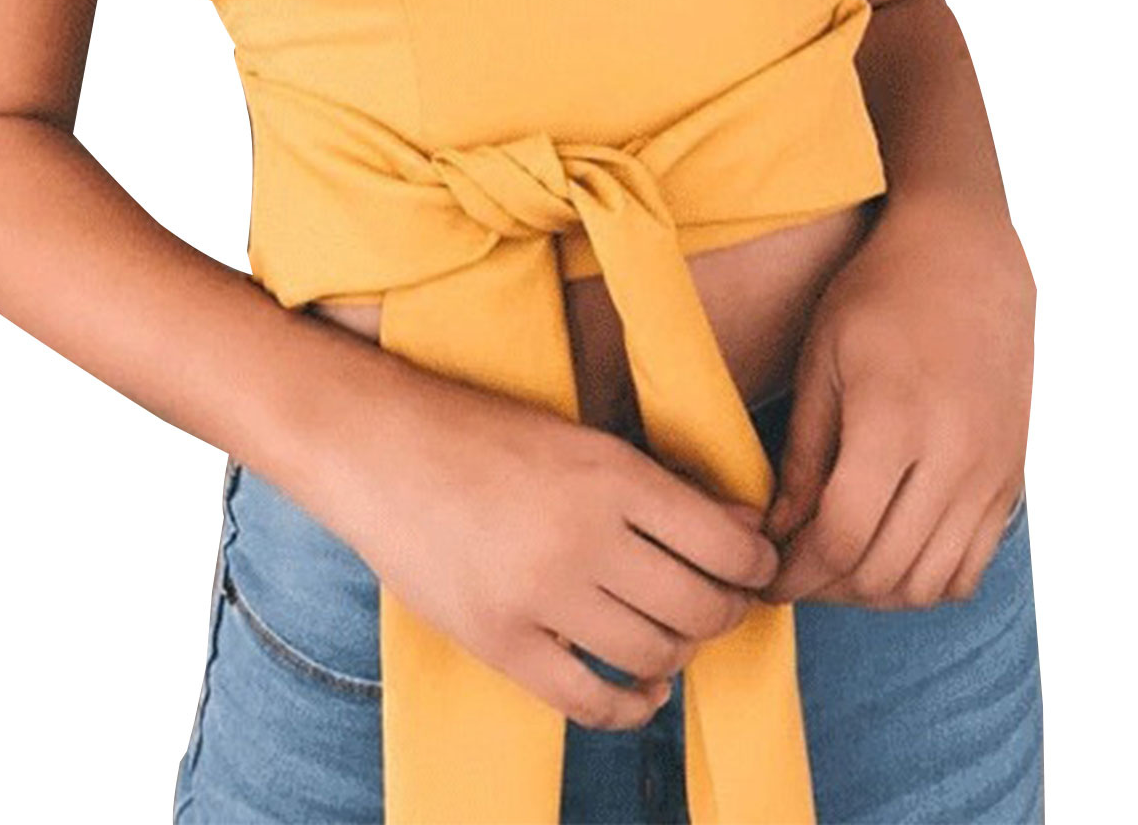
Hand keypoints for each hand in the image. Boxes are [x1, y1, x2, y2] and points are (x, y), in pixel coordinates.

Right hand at [344, 368, 781, 729]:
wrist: (381, 446)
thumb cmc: (488, 432)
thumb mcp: (584, 438)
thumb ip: (665, 486)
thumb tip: (747, 529)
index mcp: (612, 474)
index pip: (726, 544)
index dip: (756, 565)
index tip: (754, 567)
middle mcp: (583, 536)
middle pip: (701, 607)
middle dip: (727, 611)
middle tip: (721, 603)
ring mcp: (539, 595)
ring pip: (655, 654)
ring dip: (681, 653)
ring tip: (674, 633)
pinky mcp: (499, 640)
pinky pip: (591, 700)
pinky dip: (632, 704)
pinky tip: (642, 688)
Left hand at [756, 192, 1034, 608]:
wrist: (967, 260)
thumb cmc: (879, 296)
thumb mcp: (820, 361)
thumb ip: (803, 454)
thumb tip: (778, 532)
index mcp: (895, 420)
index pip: (842, 536)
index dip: (795, 571)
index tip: (763, 576)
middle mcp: (954, 456)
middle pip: (884, 571)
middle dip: (825, 588)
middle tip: (789, 575)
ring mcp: (990, 473)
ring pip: (929, 583)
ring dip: (873, 593)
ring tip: (833, 568)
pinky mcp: (1010, 479)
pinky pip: (971, 567)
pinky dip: (925, 582)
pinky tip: (887, 555)